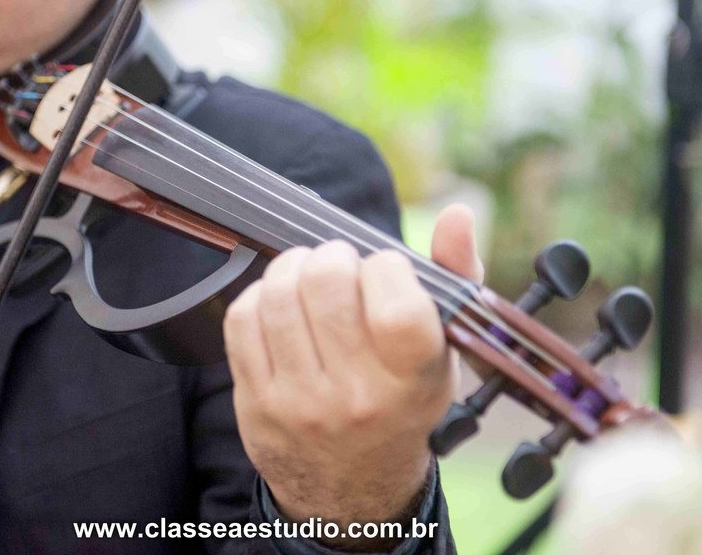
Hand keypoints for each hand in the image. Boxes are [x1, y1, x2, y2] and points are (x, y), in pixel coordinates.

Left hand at [223, 204, 483, 529]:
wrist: (354, 488)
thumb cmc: (403, 398)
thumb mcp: (443, 351)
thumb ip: (455, 276)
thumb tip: (458, 213)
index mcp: (413, 382)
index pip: (395, 304)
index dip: (386, 267)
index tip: (385, 271)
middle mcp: (356, 397)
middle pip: (326, 283)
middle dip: (333, 256)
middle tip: (340, 266)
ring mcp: (300, 402)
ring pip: (279, 295)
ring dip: (293, 267)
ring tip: (309, 275)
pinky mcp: (256, 403)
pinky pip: (243, 319)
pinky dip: (260, 296)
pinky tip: (281, 304)